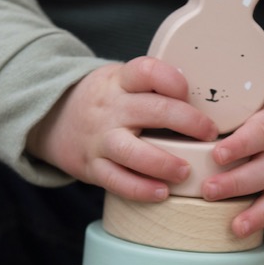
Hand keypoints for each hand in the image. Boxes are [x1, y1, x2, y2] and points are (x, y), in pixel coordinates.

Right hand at [26, 57, 217, 201]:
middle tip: (210, 134)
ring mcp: (100, 138)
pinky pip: (117, 180)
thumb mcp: (122, 81)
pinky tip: (162, 193)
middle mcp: (110, 108)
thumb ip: (153, 87)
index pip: (147, 71)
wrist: (53, 119)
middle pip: (153, 110)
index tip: (191, 92)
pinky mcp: (92, 166)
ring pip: (132, 151)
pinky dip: (140, 189)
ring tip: (186, 172)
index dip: (173, 80)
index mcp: (120, 81)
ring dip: (164, 162)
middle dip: (187, 122)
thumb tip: (208, 97)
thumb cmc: (105, 100)